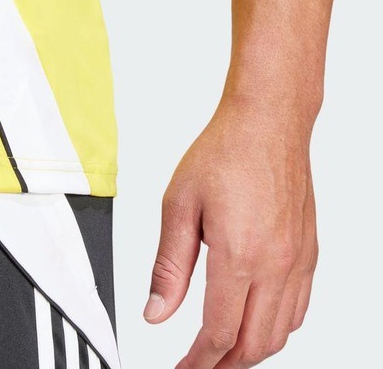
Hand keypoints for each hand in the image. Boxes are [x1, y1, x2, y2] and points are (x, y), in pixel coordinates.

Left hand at [143, 95, 318, 367]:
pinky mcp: (310, 251)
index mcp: (239, 255)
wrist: (267, 123)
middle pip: (253, 343)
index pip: (219, 333)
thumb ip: (169, 266)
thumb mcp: (179, 206)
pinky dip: (277, 328)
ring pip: (281, 332)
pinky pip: (299, 308)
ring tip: (223, 351)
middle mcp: (276, 265)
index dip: (198, 361)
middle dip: (224, 364)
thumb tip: (156, 312)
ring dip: (251, 350)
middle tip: (199, 365)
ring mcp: (299, 260)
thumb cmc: (224, 153)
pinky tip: (258, 321)